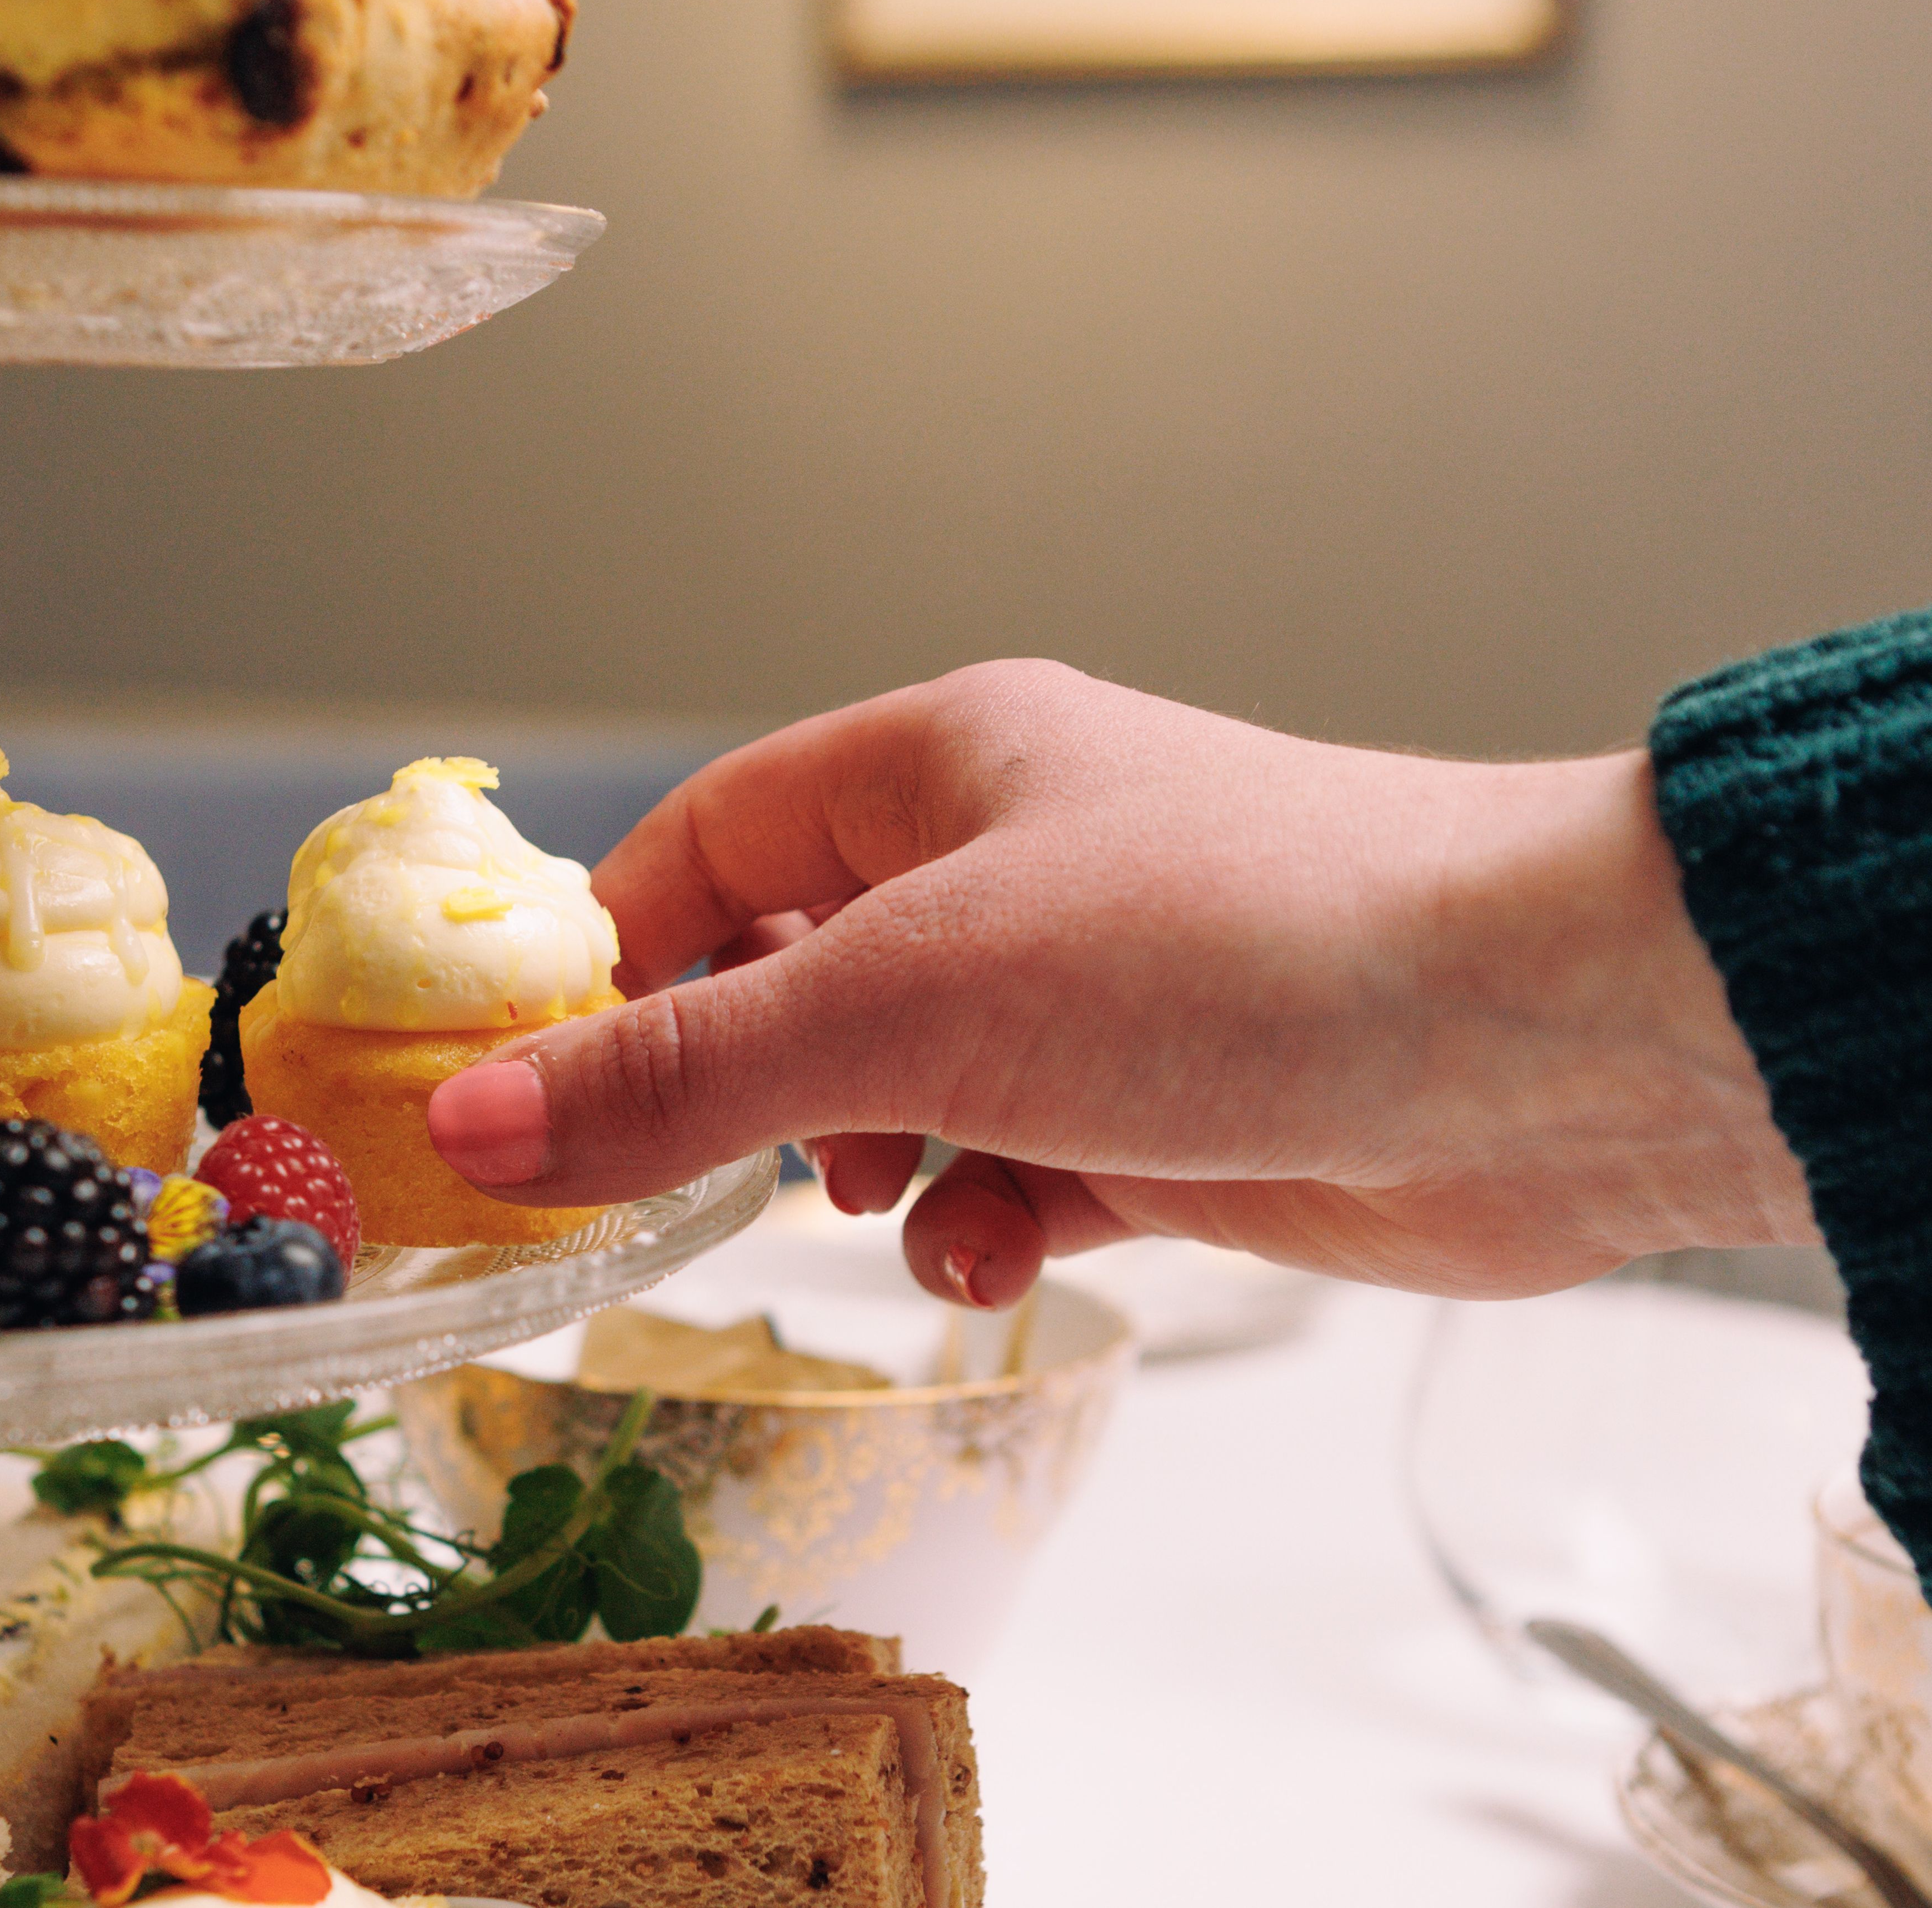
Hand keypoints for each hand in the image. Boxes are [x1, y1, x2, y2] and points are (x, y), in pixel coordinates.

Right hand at [425, 661, 1815, 1307]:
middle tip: (711, 1167)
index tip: (532, 1079)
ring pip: (902, 1091)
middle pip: (796, 976)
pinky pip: (1013, 1174)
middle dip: (751, 1085)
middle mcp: (1009, 867)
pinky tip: (1007, 1251)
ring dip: (873, 1169)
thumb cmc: (1239, 944)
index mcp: (939, 769)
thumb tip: (475, 1126)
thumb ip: (688, 1073)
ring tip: (898, 1196)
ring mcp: (1087, 995)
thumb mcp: (910, 1001)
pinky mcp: (1162, 1115)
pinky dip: (989, 1224)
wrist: (1545, 1040)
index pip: (712, 840)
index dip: (614, 954)